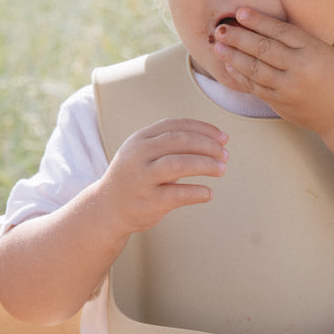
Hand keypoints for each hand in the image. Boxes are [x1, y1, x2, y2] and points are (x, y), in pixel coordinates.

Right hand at [99, 118, 228, 234]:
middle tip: (225, 155)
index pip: (176, 125)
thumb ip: (172, 144)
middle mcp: (139, 155)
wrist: (107, 207)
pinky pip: (178, 194)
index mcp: (140, 139)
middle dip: (208, 146)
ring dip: (205, 165)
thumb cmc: (137, 177)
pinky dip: (197, 192)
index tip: (223, 138)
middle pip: (180, 141)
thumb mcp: (146, 153)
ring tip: (221, 169)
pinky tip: (208, 193)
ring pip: (179, 164)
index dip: (203, 129)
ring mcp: (142, 178)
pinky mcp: (148, 201)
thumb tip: (216, 141)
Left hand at [212, 8, 333, 134]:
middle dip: (238, 38)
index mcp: (313, 50)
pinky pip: (255, 86)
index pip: (280, 32)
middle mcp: (300, 69)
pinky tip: (230, 65)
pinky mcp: (280, 104)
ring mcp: (288, 88)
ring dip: (233, 56)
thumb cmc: (332, 76)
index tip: (240, 12)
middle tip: (220, 30)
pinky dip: (240, 75)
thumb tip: (261, 25)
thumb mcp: (322, 51)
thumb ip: (297, 40)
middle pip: (263, 49)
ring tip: (218, 46)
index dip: (258, 21)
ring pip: (254, 69)